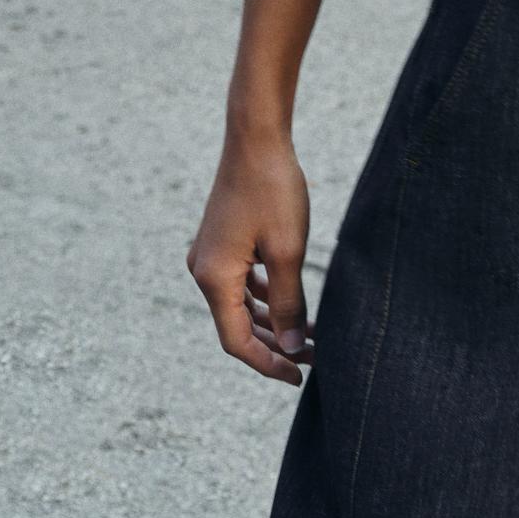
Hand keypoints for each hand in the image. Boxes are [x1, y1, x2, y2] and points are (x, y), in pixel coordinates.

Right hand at [188, 128, 313, 383]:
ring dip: (273, 324)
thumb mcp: (289, 252)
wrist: (257, 140)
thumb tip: (293, 348)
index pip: (237, 341)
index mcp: (213, 278)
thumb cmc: (274, 191)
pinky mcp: (222, 245)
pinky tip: (293, 305)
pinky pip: (241, 285)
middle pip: (237, 327)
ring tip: (311, 337)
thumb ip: (290, 304)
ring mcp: (210, 257)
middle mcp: (204, 271)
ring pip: (241, 307)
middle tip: (315, 359)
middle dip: (275, 347)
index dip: (268, 364)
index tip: (300, 377)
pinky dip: (266, 300)